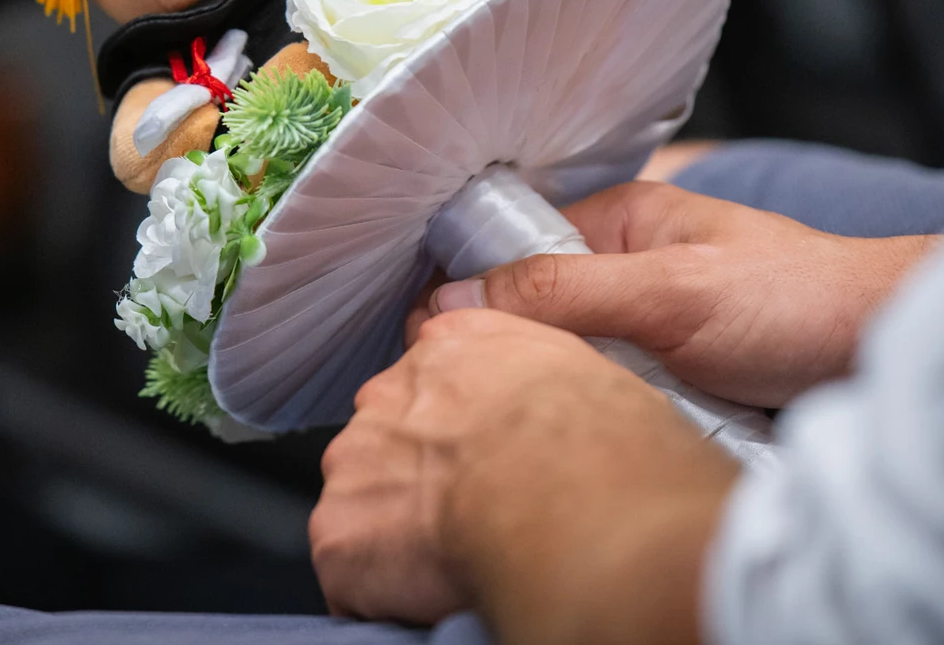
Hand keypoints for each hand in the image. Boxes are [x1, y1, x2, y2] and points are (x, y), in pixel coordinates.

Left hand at [311, 308, 735, 640]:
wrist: (571, 500)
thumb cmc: (604, 445)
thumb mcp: (584, 369)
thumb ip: (539, 373)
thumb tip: (554, 403)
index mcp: (451, 346)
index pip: (432, 384)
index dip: (453, 433)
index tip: (477, 463)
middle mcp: (388, 391)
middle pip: (386, 441)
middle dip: (416, 480)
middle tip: (470, 517)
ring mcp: (354, 460)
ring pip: (362, 505)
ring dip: (395, 535)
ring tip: (455, 561)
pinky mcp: (338, 534)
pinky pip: (349, 573)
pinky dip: (380, 594)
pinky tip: (429, 598)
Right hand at [416, 181, 938, 406]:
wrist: (893, 354)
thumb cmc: (799, 302)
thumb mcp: (669, 293)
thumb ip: (563, 292)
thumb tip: (452, 296)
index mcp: (618, 221)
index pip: (509, 246)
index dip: (467, 289)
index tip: (434, 337)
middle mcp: (623, 270)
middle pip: (532, 311)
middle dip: (514, 349)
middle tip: (493, 388)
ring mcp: (646, 327)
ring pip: (567, 360)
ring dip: (561, 388)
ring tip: (549, 413)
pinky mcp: (669, 382)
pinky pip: (606, 397)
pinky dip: (599, 413)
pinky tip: (592, 433)